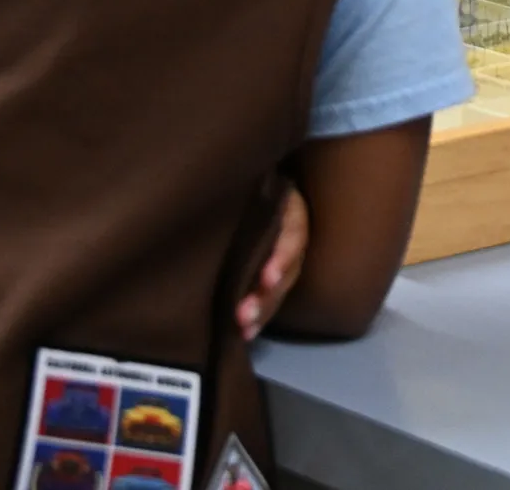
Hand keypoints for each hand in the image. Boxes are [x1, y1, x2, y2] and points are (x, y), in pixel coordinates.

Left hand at [238, 183, 307, 341]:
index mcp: (289, 207)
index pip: (292, 233)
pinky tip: (245, 333)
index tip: (267, 277)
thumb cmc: (245, 179)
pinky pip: (270, 294)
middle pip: (287, 269)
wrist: (245, 180)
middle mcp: (290, 234)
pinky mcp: (270, 269)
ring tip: (244, 330)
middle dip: (267, 295)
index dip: (282, 255)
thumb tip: (217, 181)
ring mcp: (283, 254)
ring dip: (263, 310)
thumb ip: (245, 185)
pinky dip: (259, 315)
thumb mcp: (252, 176)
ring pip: (280, 287)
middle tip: (243, 315)